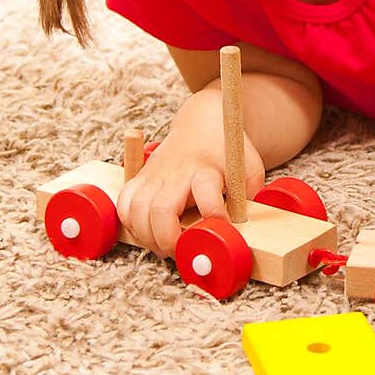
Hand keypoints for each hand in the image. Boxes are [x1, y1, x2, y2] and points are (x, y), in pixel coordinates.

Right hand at [115, 91, 264, 257]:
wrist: (201, 124)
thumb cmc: (225, 150)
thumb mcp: (248, 165)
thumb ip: (249, 191)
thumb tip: (243, 220)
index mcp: (205, 170)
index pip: (207, 194)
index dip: (215, 216)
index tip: (221, 230)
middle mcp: (176, 173)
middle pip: (161, 210)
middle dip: (169, 239)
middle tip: (182, 250)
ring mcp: (155, 175)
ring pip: (137, 210)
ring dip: (148, 237)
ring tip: (165, 246)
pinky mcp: (141, 177)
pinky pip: (124, 204)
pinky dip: (130, 224)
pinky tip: (147, 232)